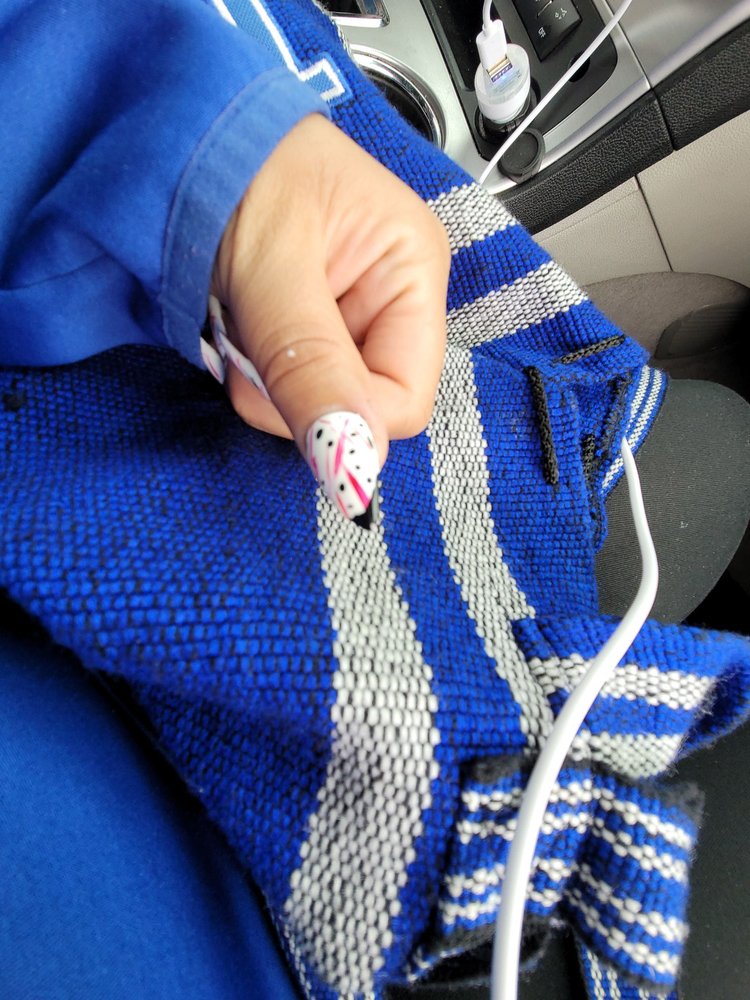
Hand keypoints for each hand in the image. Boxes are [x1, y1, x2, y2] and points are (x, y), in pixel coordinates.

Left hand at [210, 114, 449, 516]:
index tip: (271, 387)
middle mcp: (396, 298)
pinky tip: (242, 326)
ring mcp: (356, 314)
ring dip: (268, 381)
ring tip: (239, 321)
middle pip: (360, 405)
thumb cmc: (237, 168)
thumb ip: (310, 369)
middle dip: (293, 393)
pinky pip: (296, 381)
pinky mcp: (319, 324)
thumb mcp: (271, 270)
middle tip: (244, 344)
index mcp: (413, 271)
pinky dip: (259, 370)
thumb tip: (353, 471)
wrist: (184, 131)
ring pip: (322, 401)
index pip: (404, 401)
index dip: (338, 414)